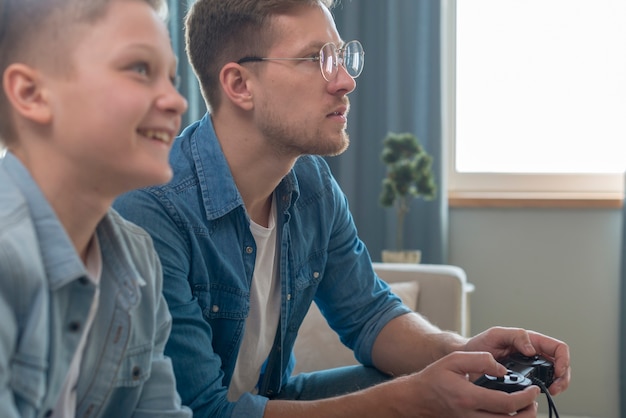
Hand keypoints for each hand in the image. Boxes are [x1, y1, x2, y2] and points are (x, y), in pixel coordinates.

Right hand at [394, 351, 540, 416]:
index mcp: (469, 397)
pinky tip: (509, 411)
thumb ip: (479, 360)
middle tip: (532, 400)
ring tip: (524, 406)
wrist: (418, 398)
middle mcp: (472, 416)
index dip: (525, 397)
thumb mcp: (454, 360)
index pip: (506, 403)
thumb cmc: (434, 378)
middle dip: (529, 413)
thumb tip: (502, 369)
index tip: (533, 389)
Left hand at [463, 327, 570, 394]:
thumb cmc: (481, 344)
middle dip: (562, 377)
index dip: (563, 359)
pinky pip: (539, 386)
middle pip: (560, 365)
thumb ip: (515, 336)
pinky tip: (536, 394)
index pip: (558, 348)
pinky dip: (543, 391)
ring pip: (554, 378)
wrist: (467, 359)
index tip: (557, 371)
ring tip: (550, 391)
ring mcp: (530, 369)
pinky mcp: (524, 381)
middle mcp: (534, 355)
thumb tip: (532, 350)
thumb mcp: (496, 334)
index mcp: (531, 341)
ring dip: (557, 385)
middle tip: (555, 387)